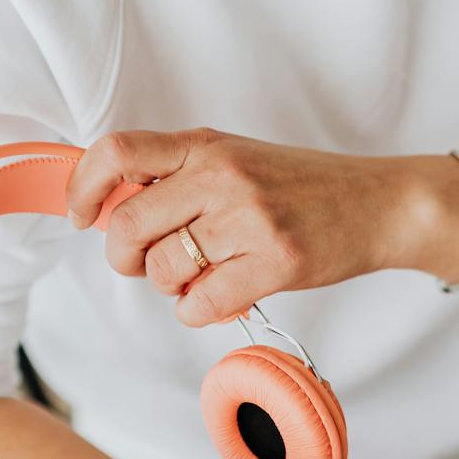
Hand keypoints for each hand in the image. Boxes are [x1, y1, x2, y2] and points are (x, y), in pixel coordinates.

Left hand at [65, 127, 441, 326]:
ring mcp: (249, 219)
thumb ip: (182, 177)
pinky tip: (214, 302)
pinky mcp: (275, 262)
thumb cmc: (305, 188)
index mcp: (206, 145)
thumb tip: (115, 213)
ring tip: (196, 281)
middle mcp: (222, 176)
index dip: (83, 188)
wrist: (377, 204)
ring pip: (165, 270)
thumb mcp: (237, 160)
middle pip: (129, 224)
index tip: (81, 216)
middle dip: (123, 257)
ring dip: (169, 289)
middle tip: (143, 265)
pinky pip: (203, 303)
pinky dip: (197, 313)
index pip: (118, 153)